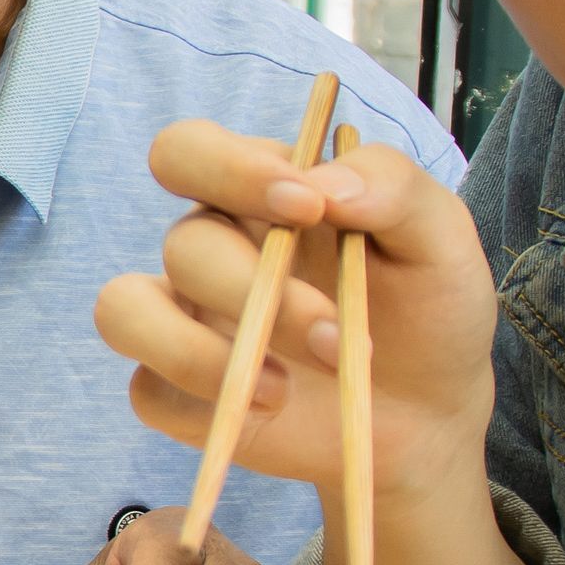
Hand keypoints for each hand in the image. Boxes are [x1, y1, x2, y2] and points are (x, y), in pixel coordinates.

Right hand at [92, 120, 499, 515]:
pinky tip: (270, 409)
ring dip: (201, 353)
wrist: (429, 413)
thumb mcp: (438, 235)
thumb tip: (322, 182)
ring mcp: (183, 320)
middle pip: (182, 243)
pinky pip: (148, 391)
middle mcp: (207, 248)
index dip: (228, 169)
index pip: (188, 151)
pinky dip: (203, 403)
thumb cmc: (425, 308)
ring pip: (126, 312)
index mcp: (253, 193)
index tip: (309, 207)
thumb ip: (392, 185)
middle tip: (335, 336)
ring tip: (283, 389)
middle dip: (258, 292)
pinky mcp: (174, 391)